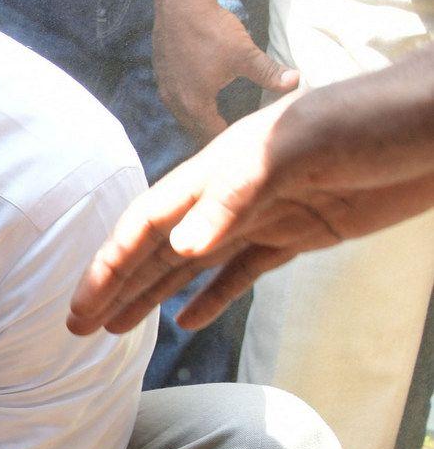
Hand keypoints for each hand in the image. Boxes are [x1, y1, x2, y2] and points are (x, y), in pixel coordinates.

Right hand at [67, 86, 433, 334]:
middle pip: (159, 247)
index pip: (149, 220)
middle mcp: (232, 192)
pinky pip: (243, 273)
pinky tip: (187, 323)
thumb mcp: (302, 145)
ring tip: (115, 330)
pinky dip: (212, 298)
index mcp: (221, 166)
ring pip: (192, 265)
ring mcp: (265, 215)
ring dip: (152, 295)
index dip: (109, 263)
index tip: (80, 306)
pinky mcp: (300, 234)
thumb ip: (238, 193)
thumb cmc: (371, 118)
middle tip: (77, 329)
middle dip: (116, 286)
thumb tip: (180, 248)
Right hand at [153, 0, 298, 143]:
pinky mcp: (161, 74)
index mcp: (196, 105)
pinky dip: (187, 103)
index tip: (241, 142)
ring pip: (183, 115)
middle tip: (230, 139)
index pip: (212, 134)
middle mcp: (176, 103)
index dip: (229, 139)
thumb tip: (296, 82)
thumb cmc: (212, 31)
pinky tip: (197, 96)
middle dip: (212, 134)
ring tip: (214, 121)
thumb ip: (269, 73)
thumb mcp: (245, 54)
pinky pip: (175, 99)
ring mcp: (165, 88)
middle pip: (195, 129)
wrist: (180, 4)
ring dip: (198, 120)